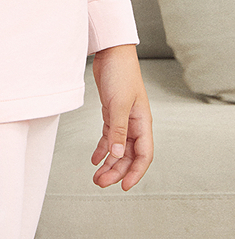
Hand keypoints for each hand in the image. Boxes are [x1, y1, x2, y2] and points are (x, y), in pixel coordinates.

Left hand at [91, 44, 152, 190]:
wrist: (112, 53)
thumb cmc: (121, 74)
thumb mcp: (119, 104)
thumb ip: (118, 130)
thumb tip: (117, 155)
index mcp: (142, 123)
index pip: (144, 155)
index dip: (135, 173)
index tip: (124, 186)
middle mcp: (135, 124)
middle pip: (128, 155)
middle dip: (117, 171)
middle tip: (101, 182)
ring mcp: (123, 119)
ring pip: (118, 149)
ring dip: (109, 163)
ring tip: (97, 176)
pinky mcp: (112, 113)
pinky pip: (109, 137)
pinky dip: (103, 149)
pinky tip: (95, 159)